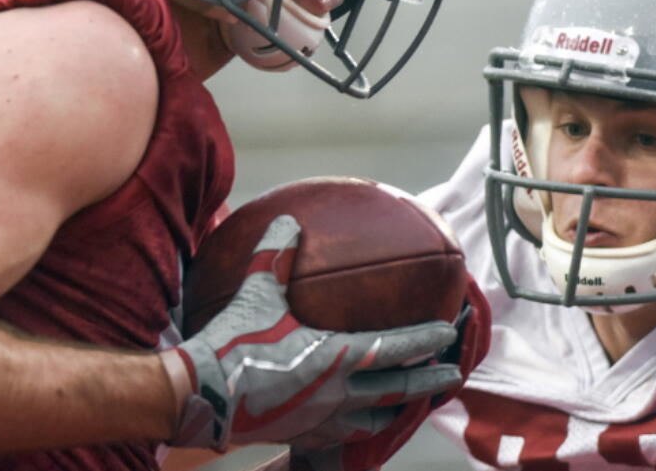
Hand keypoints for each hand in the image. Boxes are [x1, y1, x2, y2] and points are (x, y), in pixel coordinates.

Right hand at [164, 215, 460, 450]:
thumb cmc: (234, 343)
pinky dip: (361, 425)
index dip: (425, 339)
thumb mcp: (258, 292)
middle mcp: (339, 393)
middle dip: (428, 382)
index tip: (449, 331)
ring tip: (410, 401)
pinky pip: (343, 434)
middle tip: (452, 376)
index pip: (395, 347)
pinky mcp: (303, 436)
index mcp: (337, 357)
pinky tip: (359, 419)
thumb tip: (289, 219)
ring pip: (375, 418)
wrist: (203, 396)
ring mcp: (322, 420)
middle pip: (398, 390)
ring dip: (397, 408)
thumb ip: (277, 256)